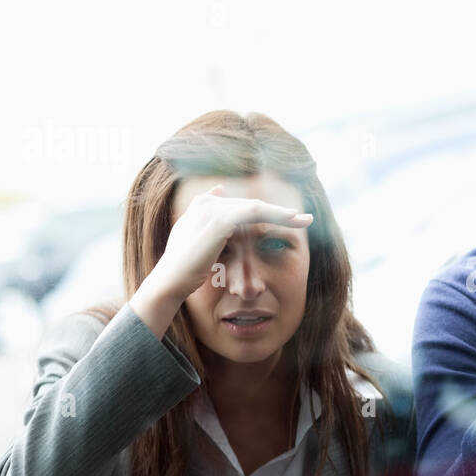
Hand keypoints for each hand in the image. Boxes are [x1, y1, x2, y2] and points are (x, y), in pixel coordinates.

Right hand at [143, 185, 311, 303]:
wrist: (171, 281)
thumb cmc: (184, 268)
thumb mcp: (196, 244)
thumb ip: (207, 223)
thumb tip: (218, 194)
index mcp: (202, 205)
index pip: (240, 206)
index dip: (264, 211)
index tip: (286, 217)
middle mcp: (207, 202)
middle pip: (251, 205)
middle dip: (278, 212)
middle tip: (304, 219)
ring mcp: (213, 209)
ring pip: (257, 207)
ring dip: (283, 214)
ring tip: (305, 220)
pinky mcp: (220, 220)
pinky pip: (255, 213)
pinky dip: (275, 215)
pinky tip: (293, 220)